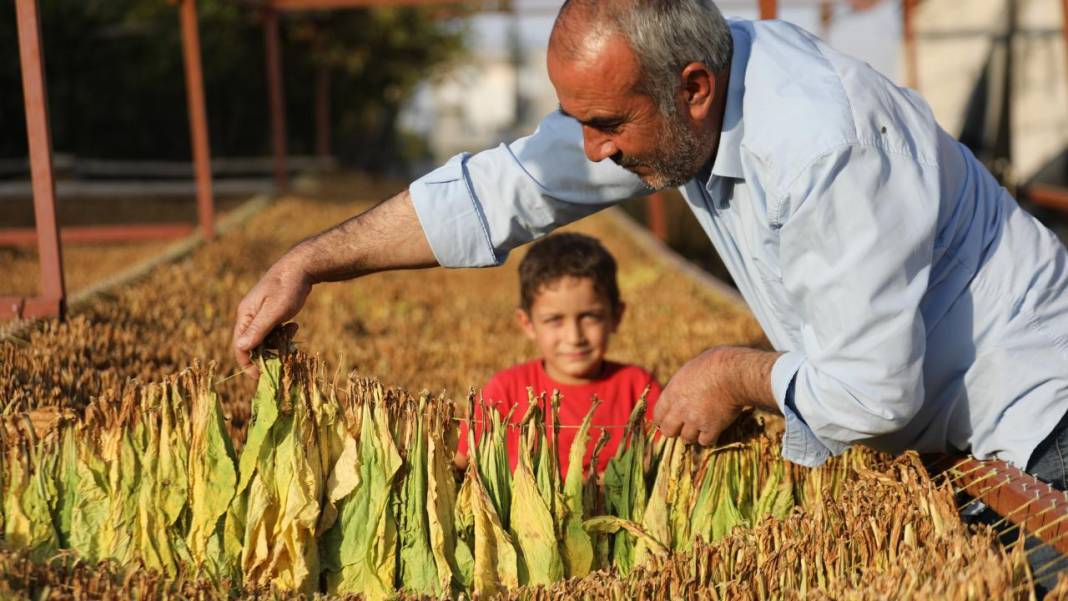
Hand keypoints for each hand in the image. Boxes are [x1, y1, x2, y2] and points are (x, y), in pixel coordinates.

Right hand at [232, 257, 312, 378]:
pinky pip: (274, 331)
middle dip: (269, 350)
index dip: (247, 363)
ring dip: (280, 341)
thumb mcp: (275, 311)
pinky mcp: (272, 313)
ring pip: (266, 339)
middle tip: (286, 351)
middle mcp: (249, 315)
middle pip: (253, 344)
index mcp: (245, 315)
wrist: (302, 268)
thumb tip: (240, 348)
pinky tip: (295, 325)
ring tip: (293, 330)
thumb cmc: (288, 288)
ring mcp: (260, 314)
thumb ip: (258, 329)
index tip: (259, 377)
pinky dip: (284, 333)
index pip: (239, 346)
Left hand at [653, 348, 743, 445]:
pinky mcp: (712, 428)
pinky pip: (705, 441)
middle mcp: (680, 410)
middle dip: (675, 430)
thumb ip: (682, 384)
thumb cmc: (715, 364)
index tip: (670, 419)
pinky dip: (709, 437)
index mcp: (672, 393)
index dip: (664, 418)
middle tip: (685, 426)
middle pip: (668, 431)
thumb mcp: (690, 369)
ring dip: (694, 434)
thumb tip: (683, 388)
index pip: (658, 415)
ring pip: (687, 439)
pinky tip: (715, 428)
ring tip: (702, 425)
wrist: (734, 374)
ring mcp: (695, 421)